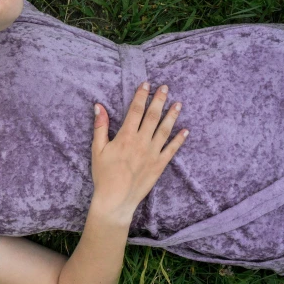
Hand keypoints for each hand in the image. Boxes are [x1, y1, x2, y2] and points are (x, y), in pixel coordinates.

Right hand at [90, 81, 188, 221]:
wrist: (116, 199)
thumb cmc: (104, 174)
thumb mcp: (97, 149)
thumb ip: (100, 127)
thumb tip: (99, 106)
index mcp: (126, 136)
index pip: (135, 110)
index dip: (141, 96)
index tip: (146, 84)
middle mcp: (141, 142)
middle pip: (152, 116)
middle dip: (159, 100)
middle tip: (165, 87)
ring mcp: (152, 153)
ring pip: (165, 130)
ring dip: (172, 115)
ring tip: (178, 103)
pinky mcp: (159, 165)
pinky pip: (172, 150)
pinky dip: (179, 140)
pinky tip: (186, 130)